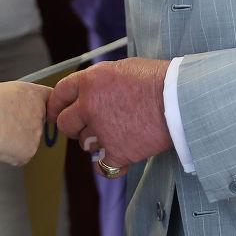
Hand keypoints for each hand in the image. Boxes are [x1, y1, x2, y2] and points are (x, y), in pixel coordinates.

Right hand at [0, 81, 51, 165]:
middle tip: (4, 122)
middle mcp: (39, 114)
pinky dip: (10, 153)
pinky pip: (20, 154)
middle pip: (37, 119)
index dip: (38, 102)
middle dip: (23, 122)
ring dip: (15, 138)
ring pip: (27, 138)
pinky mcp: (30, 151)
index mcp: (33, 94)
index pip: (47, 96)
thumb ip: (4, 95)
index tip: (30, 105)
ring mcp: (36, 134)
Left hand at [49, 58, 172, 175]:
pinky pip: (102, 166)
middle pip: (65, 123)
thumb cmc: (157, 80)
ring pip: (85, 144)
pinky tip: (119, 158)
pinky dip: (109, 165)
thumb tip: (90, 91)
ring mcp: (102, 129)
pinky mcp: (117, 150)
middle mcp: (90, 104)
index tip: (55, 114)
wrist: (180, 98)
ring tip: (119, 133)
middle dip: (74, 127)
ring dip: (96, 142)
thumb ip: (100, 81)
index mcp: (91, 80)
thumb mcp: (122, 68)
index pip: (60, 94)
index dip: (56, 105)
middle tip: (90, 127)